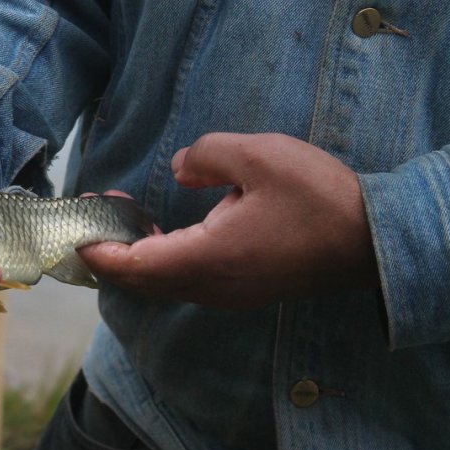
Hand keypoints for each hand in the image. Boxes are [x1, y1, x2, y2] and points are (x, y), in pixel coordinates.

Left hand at [79, 133, 378, 308]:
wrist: (374, 241)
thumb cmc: (319, 198)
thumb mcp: (258, 156)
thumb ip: (206, 156)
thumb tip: (180, 168)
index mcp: (208, 258)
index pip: (135, 267)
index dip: (100, 255)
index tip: (75, 238)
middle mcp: (212, 286)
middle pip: (143, 282)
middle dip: (111, 254)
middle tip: (94, 219)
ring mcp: (229, 294)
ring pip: (165, 284)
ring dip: (137, 259)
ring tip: (123, 220)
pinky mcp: (244, 290)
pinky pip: (188, 283)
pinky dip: (163, 263)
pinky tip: (162, 234)